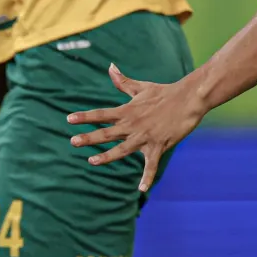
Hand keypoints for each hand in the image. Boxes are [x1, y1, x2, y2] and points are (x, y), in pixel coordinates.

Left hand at [67, 64, 209, 190]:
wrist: (188, 99)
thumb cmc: (164, 92)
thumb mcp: (141, 87)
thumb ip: (123, 81)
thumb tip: (110, 66)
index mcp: (127, 111)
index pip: (101, 114)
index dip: (85, 117)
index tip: (68, 119)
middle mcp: (133, 124)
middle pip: (107, 133)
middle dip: (89, 137)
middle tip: (73, 141)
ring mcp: (145, 136)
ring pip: (122, 149)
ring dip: (107, 156)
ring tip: (91, 161)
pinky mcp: (159, 146)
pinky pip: (152, 165)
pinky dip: (147, 177)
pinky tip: (141, 190)